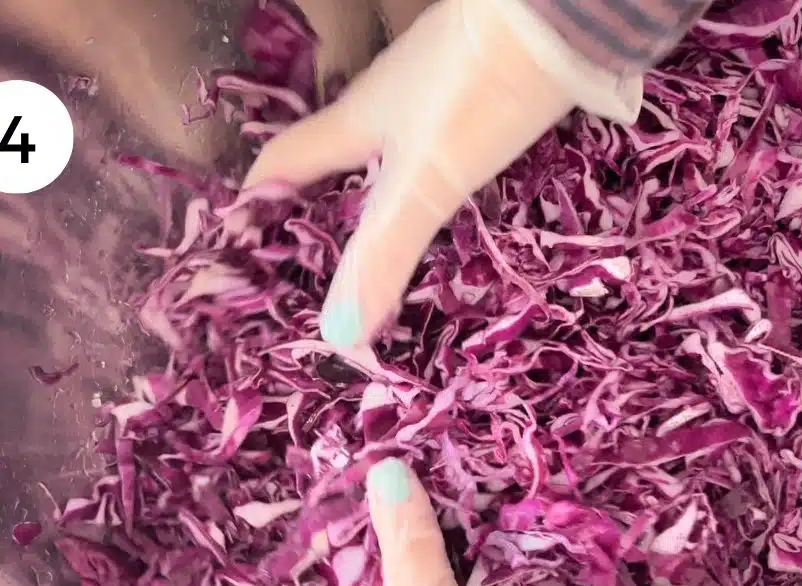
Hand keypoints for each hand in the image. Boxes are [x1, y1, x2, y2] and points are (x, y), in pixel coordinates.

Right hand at [242, 0, 641, 350]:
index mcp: (354, 122)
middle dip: (322, 205)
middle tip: (319, 265)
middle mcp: (387, 103)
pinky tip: (454, 205)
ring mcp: (438, 92)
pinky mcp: (485, 89)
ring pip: (391, 152)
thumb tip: (338, 337)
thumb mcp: (423, 183)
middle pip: (336, 157)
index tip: (244, 243)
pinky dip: (433, 180)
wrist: (557, 15)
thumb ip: (384, 254)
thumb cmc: (473, 93)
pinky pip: (440, 143)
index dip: (258, 200)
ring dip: (380, 197)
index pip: (284, 161)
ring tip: (384, 251)